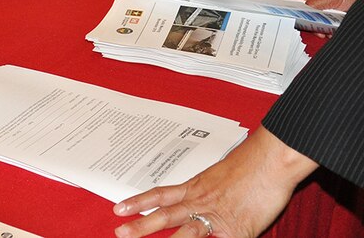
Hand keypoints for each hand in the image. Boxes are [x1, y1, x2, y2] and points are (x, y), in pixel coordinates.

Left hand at [113, 127, 317, 237]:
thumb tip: (198, 199)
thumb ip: (206, 190)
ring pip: (186, 232)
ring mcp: (218, 217)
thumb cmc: (250, 163)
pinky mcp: (237, 231)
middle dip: (141, 226)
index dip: (139, 202)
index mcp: (195, 187)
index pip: (160, 195)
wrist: (271, 159)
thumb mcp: (219, 175)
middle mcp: (201, 201)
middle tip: (120, 231)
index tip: (119, 208)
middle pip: (165, 215)